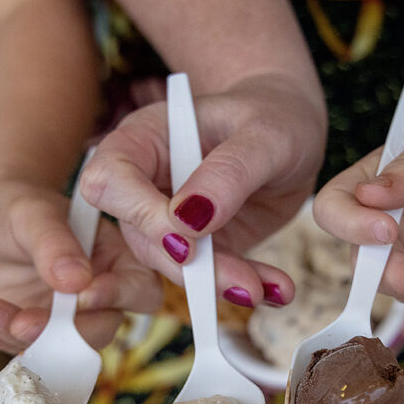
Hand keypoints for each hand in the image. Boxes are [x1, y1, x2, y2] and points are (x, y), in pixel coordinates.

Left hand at [0, 179, 161, 354]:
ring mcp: (69, 319)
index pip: (139, 289)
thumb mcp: (33, 213)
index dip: (117, 297)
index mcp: (117, 260)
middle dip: (65, 332)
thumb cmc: (18, 205)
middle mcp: (100, 295)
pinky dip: (2, 338)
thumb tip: (76, 280)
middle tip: (25, 322)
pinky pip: (26, 348)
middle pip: (102, 329)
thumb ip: (54, 244)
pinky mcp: (38, 333)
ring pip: (62, 347)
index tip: (81, 296)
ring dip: (26, 339)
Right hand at [80, 73, 325, 308]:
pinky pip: (208, 275)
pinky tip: (275, 290)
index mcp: (145, 137)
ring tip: (267, 288)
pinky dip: (242, 284)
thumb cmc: (274, 114)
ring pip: (173, 264)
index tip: (188, 240)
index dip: (140, 216)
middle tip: (243, 284)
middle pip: (140, 236)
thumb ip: (228, 172)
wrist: (293, 131)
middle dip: (188, 267)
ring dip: (219, 283)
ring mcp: (169, 218)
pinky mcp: (198, 245)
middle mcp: (147, 180)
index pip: (110, 180)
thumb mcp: (265, 135)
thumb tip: (186, 221)